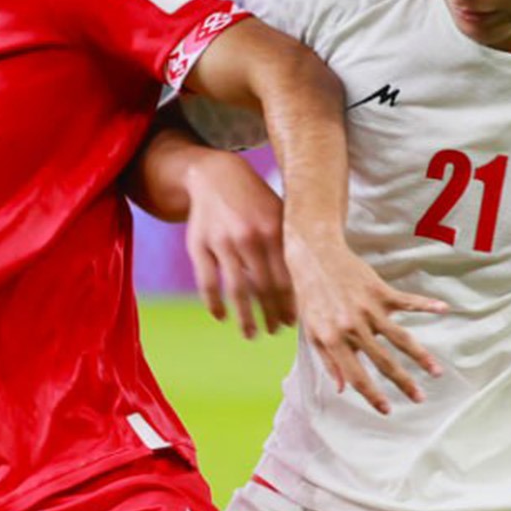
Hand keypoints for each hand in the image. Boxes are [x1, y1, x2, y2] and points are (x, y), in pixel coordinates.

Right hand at [185, 153, 294, 337]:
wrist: (216, 175)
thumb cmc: (255, 201)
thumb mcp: (279, 213)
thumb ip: (291, 244)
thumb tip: (311, 284)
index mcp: (273, 230)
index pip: (286, 277)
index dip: (290, 303)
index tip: (293, 322)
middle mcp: (248, 237)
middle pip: (263, 288)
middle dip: (270, 314)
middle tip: (275, 331)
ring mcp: (222, 242)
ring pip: (236, 289)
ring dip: (245, 317)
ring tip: (251, 334)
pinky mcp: (198, 245)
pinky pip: (207, 282)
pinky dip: (214, 303)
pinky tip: (221, 317)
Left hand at [288, 238, 446, 413]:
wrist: (315, 256)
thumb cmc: (310, 296)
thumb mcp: (312, 332)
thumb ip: (328, 361)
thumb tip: (342, 389)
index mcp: (334, 340)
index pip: (356, 375)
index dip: (371, 395)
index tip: (387, 409)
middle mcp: (353, 327)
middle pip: (383, 362)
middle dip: (403, 383)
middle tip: (419, 399)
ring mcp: (369, 309)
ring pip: (400, 338)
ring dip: (420, 356)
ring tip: (437, 372)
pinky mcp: (380, 292)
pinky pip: (407, 302)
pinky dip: (426, 304)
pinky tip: (444, 309)